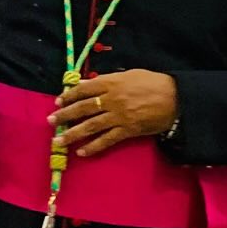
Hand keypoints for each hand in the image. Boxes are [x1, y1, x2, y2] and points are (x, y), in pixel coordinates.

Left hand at [48, 70, 176, 157]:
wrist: (175, 99)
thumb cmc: (153, 83)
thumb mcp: (130, 75)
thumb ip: (108, 80)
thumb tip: (88, 85)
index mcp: (112, 83)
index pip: (84, 89)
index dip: (69, 95)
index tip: (58, 101)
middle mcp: (112, 99)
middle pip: (83, 108)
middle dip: (65, 116)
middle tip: (51, 121)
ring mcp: (118, 117)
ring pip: (90, 126)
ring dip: (72, 134)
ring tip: (58, 141)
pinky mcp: (127, 131)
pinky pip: (106, 140)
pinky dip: (93, 147)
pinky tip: (81, 152)